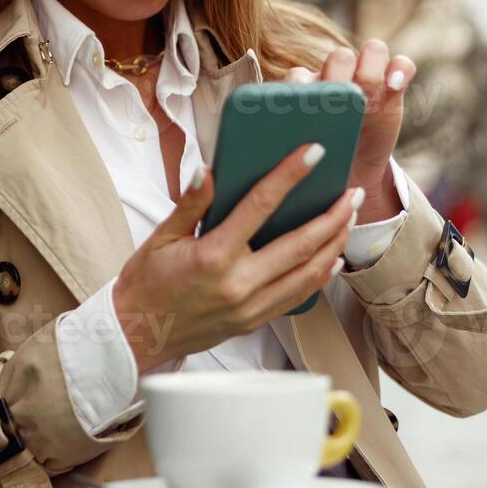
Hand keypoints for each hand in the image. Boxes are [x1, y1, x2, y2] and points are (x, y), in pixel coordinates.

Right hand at [113, 145, 363, 369]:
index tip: (313, 153)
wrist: (136, 334)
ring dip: (334, 244)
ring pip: (308, 273)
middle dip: (332, 216)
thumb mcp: (160, 238)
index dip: (289, 176)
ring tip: (347, 219)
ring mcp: (250, 307)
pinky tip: (330, 257)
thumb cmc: (145, 284)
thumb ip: (190, 204)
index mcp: (213, 257)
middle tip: (349, 192)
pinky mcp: (254, 322)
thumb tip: (208, 170)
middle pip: (300, 244)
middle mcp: (238, 284)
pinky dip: (320, 275)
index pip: (260, 206)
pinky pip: (298, 296)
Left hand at [287, 40, 415, 222]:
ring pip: (372, 52)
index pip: (299, 75)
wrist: (350, 170)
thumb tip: (263, 147)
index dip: (300, 86)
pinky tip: (395, 85)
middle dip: (339, 73)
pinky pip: (401, 64)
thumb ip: (286, 145)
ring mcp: (365, 77)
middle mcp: (334, 76)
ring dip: (370, 69)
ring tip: (370, 94)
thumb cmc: (316, 162)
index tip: (300, 100)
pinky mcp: (391, 86)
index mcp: (304, 91)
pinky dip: (401, 70)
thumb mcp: (300, 157)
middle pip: (339, 57)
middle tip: (338, 99)